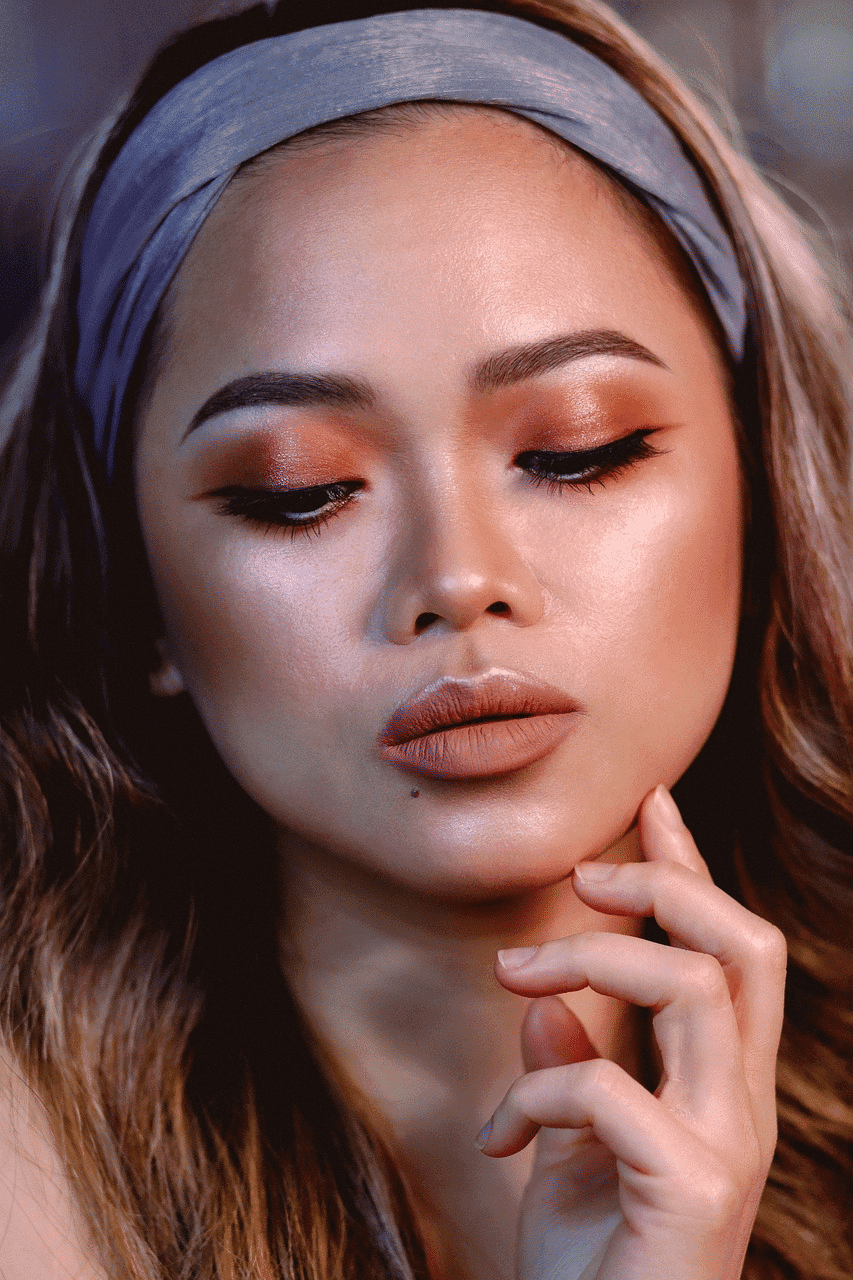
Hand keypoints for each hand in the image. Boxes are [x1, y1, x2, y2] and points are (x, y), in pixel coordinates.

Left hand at [477, 785, 786, 1279]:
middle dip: (668, 885)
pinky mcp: (694, 1190)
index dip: (690, 869)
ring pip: (697, 985)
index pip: (727, 952)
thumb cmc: (592, 1271)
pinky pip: (607, 1089)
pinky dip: (535, 1091)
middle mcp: (741, 1107)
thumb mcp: (568, 1156)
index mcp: (720, 1087)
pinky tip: (496, 1137)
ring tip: (515, 975)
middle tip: (583, 875)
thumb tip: (546, 1008)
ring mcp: (728, 1147)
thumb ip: (570, 1075)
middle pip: (747, 946)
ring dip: (591, 957)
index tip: (649, 803)